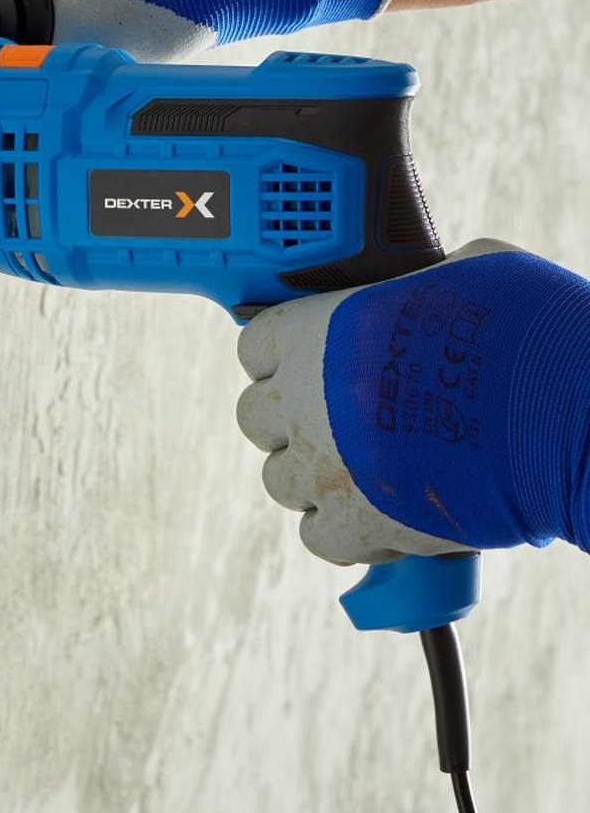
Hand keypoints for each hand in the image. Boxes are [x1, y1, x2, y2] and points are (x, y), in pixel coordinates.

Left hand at [236, 240, 589, 564]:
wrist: (571, 413)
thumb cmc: (528, 328)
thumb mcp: (466, 273)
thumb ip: (417, 288)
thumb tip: (426, 286)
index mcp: (317, 331)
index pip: (254, 346)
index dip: (281, 357)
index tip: (306, 366)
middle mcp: (304, 400)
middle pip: (255, 419)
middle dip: (290, 421)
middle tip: (337, 423)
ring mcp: (322, 467)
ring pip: (282, 483)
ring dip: (316, 479)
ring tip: (366, 472)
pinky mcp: (355, 525)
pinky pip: (319, 538)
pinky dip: (346, 533)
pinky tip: (381, 516)